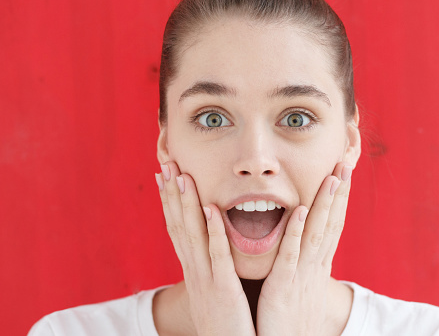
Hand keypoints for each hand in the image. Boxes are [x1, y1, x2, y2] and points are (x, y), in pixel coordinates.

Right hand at [156, 162, 255, 335]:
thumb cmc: (228, 323)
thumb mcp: (214, 292)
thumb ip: (214, 268)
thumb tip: (213, 247)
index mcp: (194, 270)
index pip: (178, 229)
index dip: (170, 202)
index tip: (165, 177)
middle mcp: (194, 271)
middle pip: (179, 225)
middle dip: (172, 194)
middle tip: (166, 164)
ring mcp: (206, 280)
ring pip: (193, 235)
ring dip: (187, 204)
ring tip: (183, 176)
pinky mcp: (223, 290)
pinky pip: (218, 257)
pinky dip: (212, 231)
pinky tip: (210, 209)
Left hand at [256, 162, 352, 335]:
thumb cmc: (288, 316)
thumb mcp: (300, 284)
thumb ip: (301, 261)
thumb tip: (304, 242)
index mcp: (316, 264)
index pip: (331, 224)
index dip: (339, 198)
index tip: (343, 172)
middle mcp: (314, 265)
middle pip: (331, 223)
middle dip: (339, 193)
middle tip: (346, 162)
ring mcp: (301, 274)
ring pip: (316, 233)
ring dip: (325, 204)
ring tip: (332, 177)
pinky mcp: (284, 286)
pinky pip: (291, 255)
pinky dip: (297, 232)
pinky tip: (302, 210)